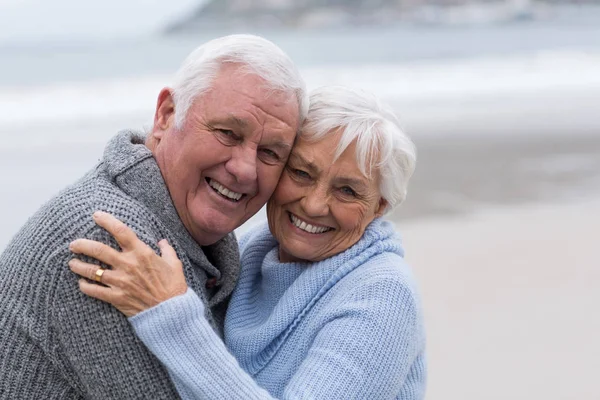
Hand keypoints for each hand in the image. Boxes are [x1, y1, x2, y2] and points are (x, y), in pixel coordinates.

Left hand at [69, 211, 187, 316]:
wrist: (171, 312)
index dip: (107, 221)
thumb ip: (167, 250)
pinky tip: (81, 283)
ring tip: (73, 263)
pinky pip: (94, 291)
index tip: (96, 216)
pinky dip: (85, 286)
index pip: (121, 231)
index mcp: (142, 253)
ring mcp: (120, 282)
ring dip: (79, 266)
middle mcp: (128, 265)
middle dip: (82, 245)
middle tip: (74, 244)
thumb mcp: (174, 264)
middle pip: (98, 249)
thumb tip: (162, 241)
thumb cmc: (174, 286)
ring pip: (92, 271)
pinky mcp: (116, 297)